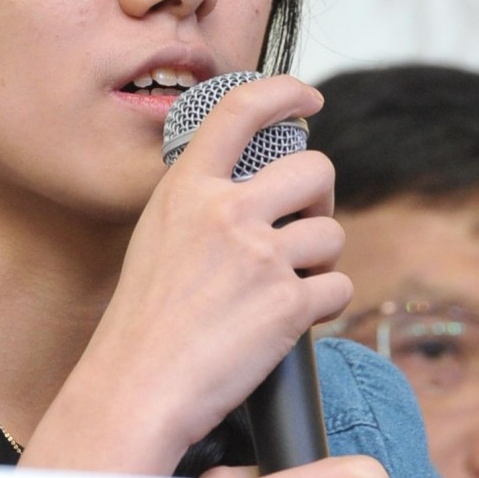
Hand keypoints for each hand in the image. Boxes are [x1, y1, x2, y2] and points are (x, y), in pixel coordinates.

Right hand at [25, 74, 351, 473]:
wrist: (139, 385)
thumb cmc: (145, 318)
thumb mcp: (159, 235)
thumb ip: (203, 201)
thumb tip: (258, 182)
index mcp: (187, 189)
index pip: (240, 110)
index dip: (284, 92)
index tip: (308, 98)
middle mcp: (225, 212)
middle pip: (315, 168)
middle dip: (320, 197)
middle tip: (304, 224)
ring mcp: (260, 257)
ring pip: (332, 232)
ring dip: (322, 259)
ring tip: (290, 284)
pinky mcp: (288, 305)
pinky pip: (339, 287)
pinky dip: (325, 304)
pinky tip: (293, 318)